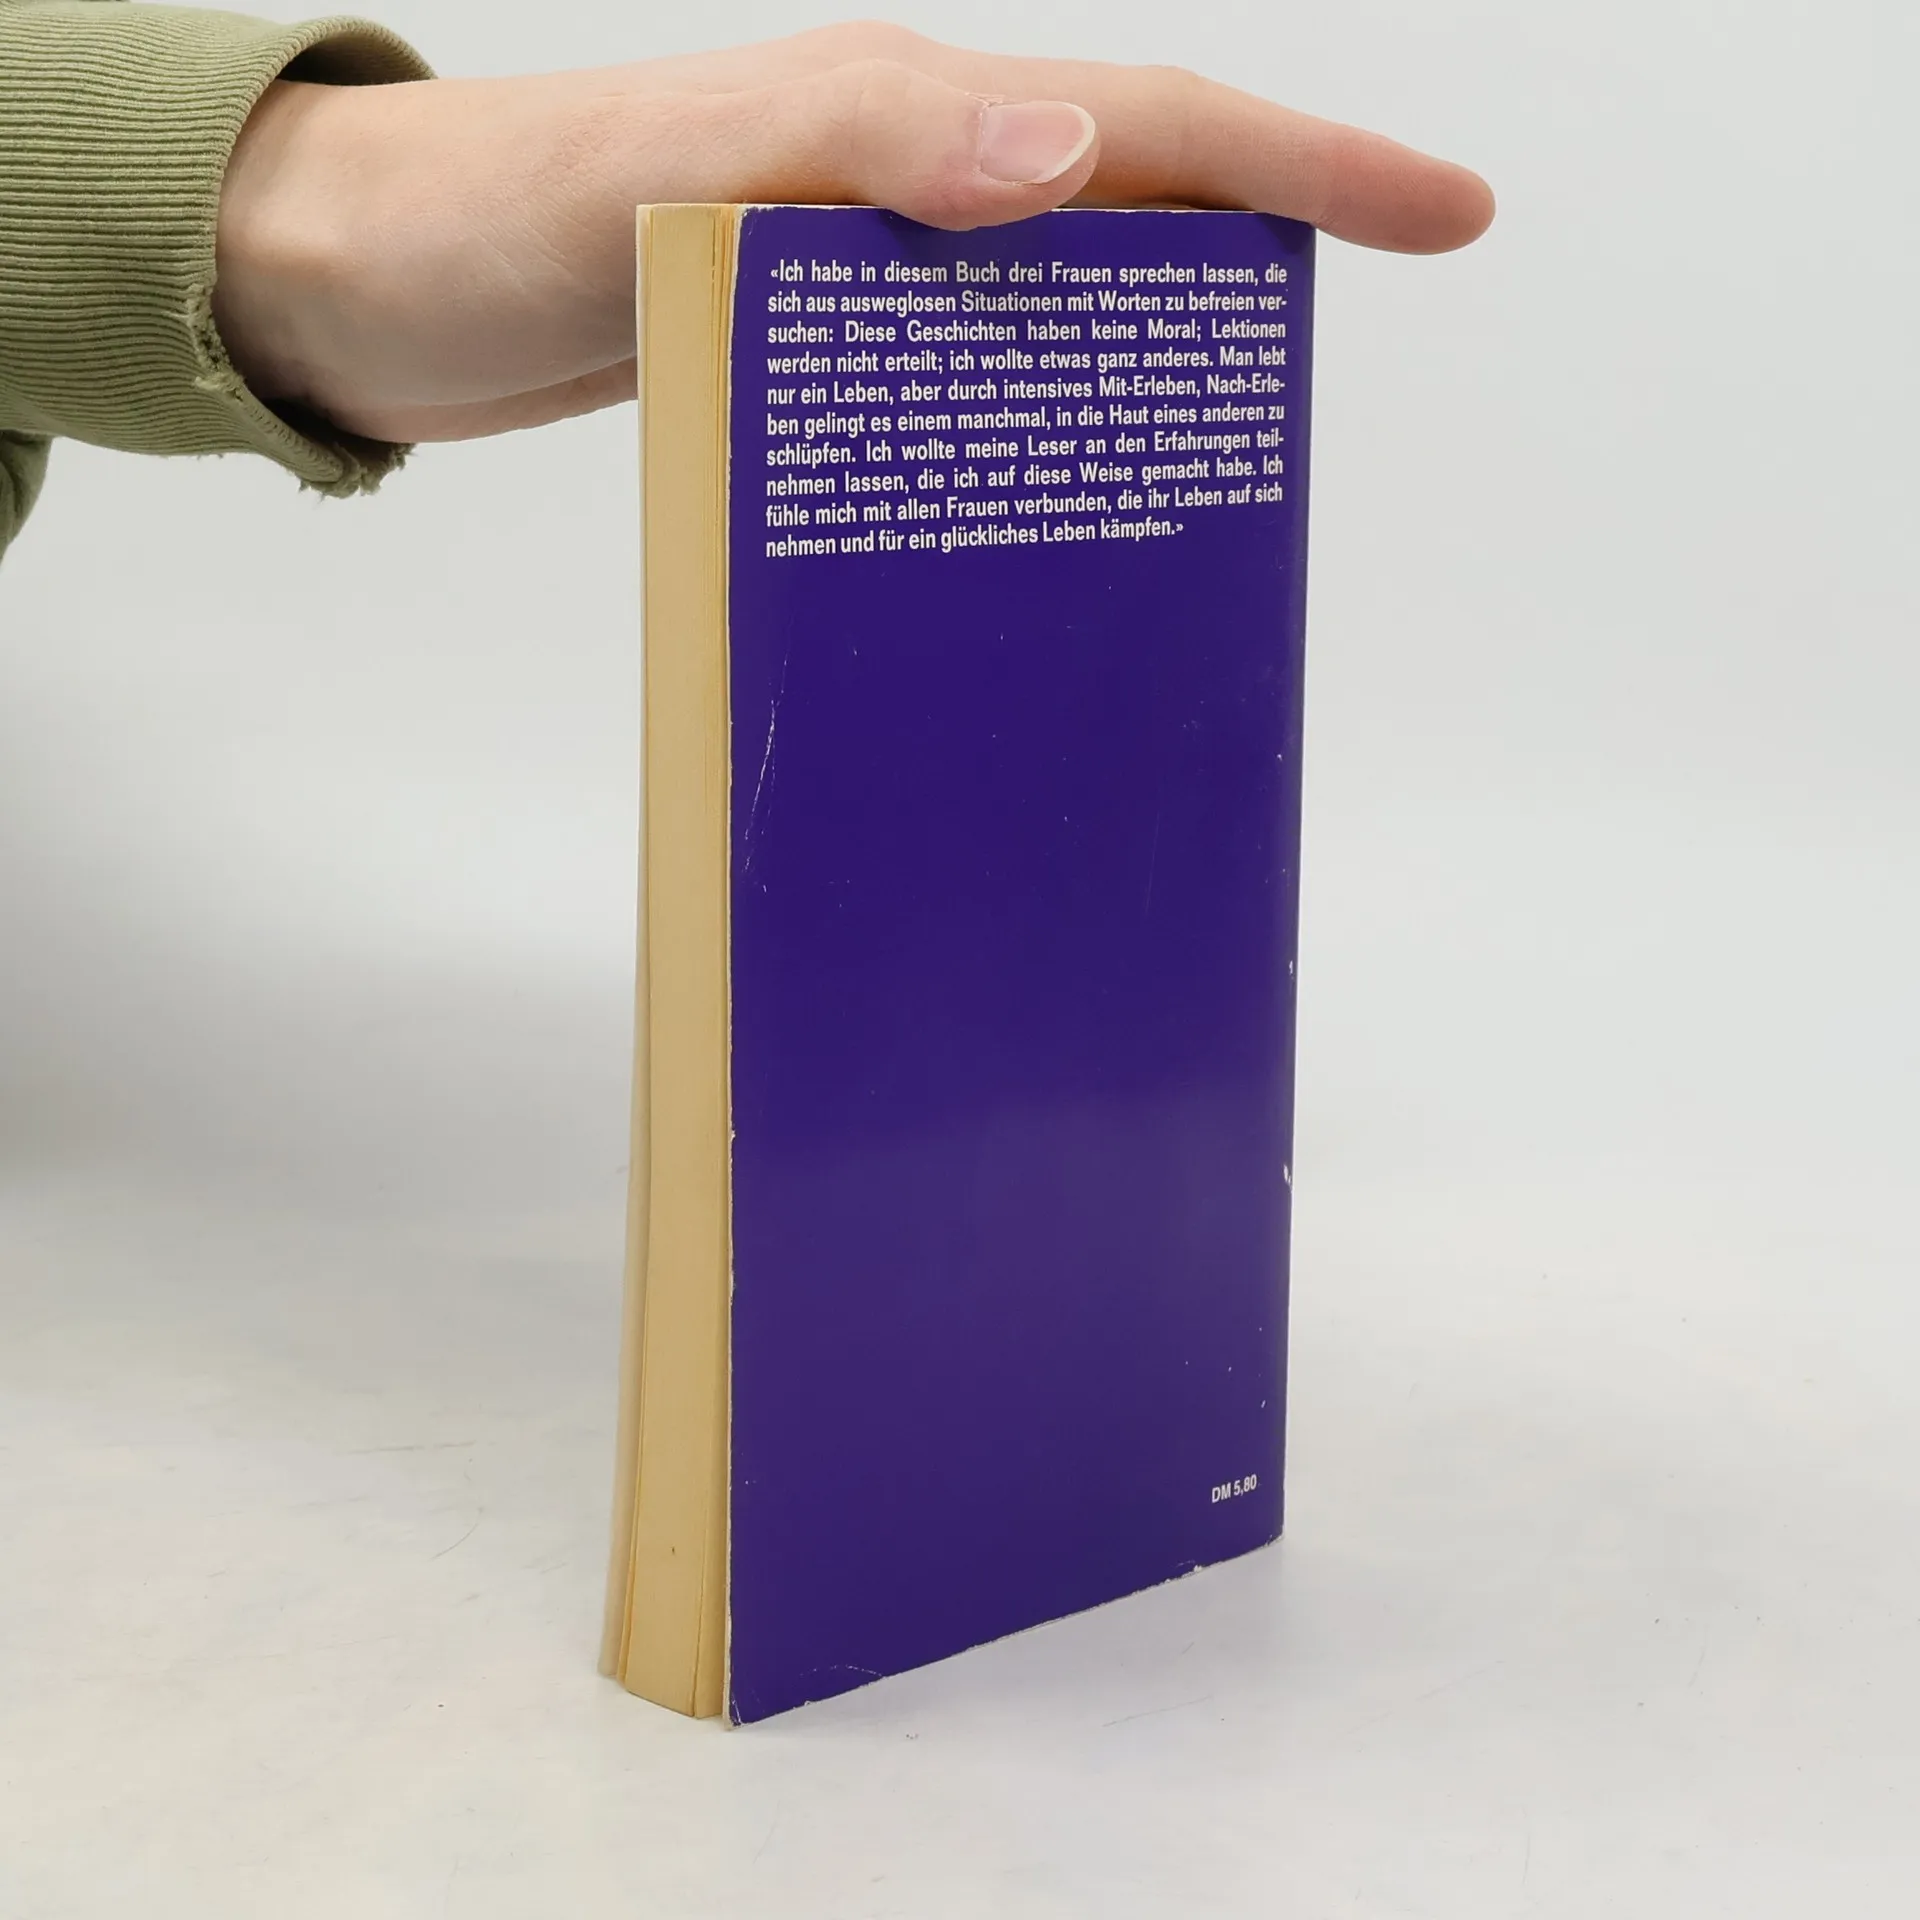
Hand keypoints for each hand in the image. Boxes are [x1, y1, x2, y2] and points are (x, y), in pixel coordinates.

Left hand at [214, 22, 1493, 444]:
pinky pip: (962, 385)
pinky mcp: (809, 357)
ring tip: (1218, 487)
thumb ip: (860, 143)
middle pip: (1135, 218)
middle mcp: (898, 188)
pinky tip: (1047, 512)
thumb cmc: (481, 220)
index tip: (1447, 214)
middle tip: (1325, 404)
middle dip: (1261, 280)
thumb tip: (1076, 151)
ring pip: (1055, 313)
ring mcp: (858, 275)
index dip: (1312, 168)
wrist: (361, 291)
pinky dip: (1027, 436)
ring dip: (1144, 381)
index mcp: (897, 118)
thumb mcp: (664, 170)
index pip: (1152, 122)